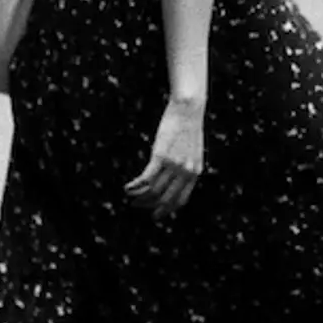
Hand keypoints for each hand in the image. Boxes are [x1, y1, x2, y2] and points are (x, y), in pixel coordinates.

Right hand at [125, 97, 204, 216]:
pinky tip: (127, 188)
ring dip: (139, 197)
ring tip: (130, 197)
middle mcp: (186, 172)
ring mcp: (174, 165)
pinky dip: (135, 187)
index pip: (181, 200)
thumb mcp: (193, 150)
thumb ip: (187, 165)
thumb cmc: (189, 126)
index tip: (156, 213)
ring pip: (153, 191)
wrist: (189, 109)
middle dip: (150, 207)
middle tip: (137, 207)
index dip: (167, 209)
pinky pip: (146, 179)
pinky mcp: (161, 156)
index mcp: (195, 172)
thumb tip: (176, 175)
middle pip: (165, 199)